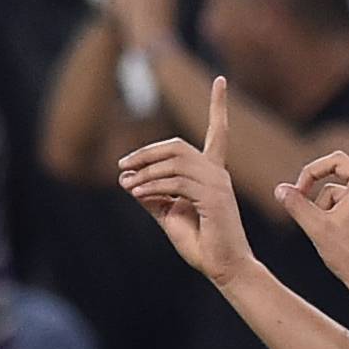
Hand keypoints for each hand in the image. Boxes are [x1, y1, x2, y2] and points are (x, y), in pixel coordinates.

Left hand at [119, 75, 254, 283]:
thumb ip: (151, 195)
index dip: (219, 106)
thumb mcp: (169, 215)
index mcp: (212, 174)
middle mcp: (218, 174)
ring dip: (145, 172)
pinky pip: (176, 182)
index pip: (218, 132)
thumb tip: (126, 179)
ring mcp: (218, 185)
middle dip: (147, 152)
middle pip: (178, 146)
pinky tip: (137, 193)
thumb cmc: (201, 243)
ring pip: (174, 163)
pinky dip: (153, 186)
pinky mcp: (214, 198)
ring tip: (126, 185)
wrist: (225, 268)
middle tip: (123, 166)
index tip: (221, 80)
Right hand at [276, 90, 348, 320]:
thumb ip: (297, 205)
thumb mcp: (316, 229)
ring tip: (312, 222)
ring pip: (337, 184)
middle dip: (314, 174)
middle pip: (338, 164)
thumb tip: (280, 189)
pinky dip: (327, 206)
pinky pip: (342, 197)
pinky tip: (323, 228)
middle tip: (294, 193)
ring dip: (319, 197)